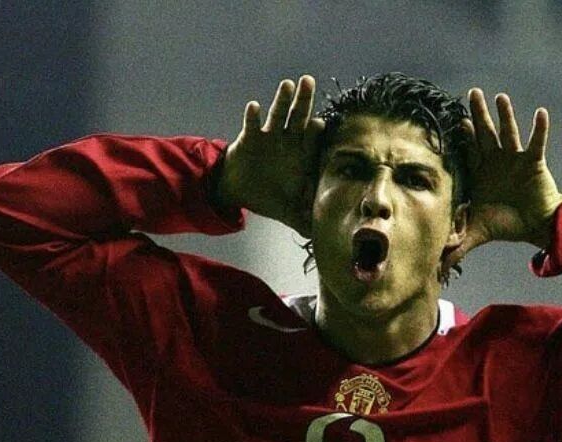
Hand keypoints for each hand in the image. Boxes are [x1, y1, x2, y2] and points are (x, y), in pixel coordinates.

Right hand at [214, 76, 324, 236]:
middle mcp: (288, 142)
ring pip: (278, 115)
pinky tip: (253, 107)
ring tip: (287, 85)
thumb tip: (320, 239)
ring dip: (282, 100)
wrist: (241, 190)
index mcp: (301, 157)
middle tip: (309, 82)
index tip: (320, 124)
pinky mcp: (249, 138)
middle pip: (298, 118)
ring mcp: (269, 137)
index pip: (312, 141)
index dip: (315, 133)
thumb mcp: (289, 212)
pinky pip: (251, 124)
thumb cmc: (270, 196)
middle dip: (304, 101)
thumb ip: (305, 222)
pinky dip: (252, 116)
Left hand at [443, 90, 561, 270]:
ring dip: (505, 116)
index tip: (454, 122)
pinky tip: (540, 112)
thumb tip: (435, 268)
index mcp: (481, 173)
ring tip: (500, 98)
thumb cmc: (504, 224)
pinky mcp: (534, 162)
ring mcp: (516, 159)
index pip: (469, 151)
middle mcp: (497, 161)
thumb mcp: (475, 233)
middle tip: (472, 93)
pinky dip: (539, 129)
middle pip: (485, 134)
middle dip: (479, 115)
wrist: (533, 226)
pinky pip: (537, 142)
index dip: (462, 137)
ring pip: (509, 133)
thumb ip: (455, 245)